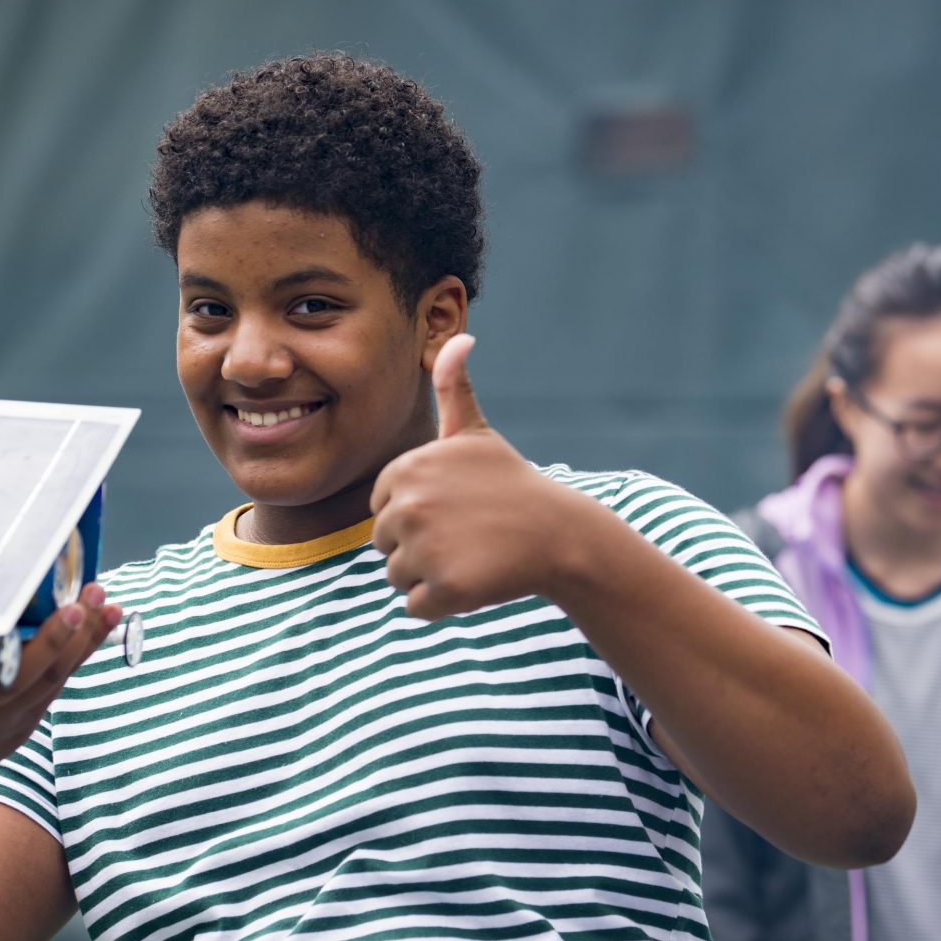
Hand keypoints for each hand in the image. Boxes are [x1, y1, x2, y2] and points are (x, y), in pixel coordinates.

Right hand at [0, 584, 123, 786]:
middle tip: (77, 606)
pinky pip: (60, 681)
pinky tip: (106, 616)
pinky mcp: (28, 721)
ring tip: (103, 600)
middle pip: (12, 678)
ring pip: (48, 680)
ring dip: (82, 640)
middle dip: (49, 643)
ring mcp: (2, 720)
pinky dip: (84, 649)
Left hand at [370, 335, 591, 619]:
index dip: (418, 514)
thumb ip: (453, 388)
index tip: (455, 506)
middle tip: (466, 533)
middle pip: (384, 544)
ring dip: (430, 574)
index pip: (382, 508)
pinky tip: (475, 578)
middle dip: (421, 546)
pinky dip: (442, 602)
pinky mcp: (444, 588)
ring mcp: (425, 548)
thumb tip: (459, 335)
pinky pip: (416, 606)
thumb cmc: (511, 483)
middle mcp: (408, 505)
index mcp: (405, 468)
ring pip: (398, 577)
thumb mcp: (477, 433)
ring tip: (471, 554)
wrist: (558, 533)